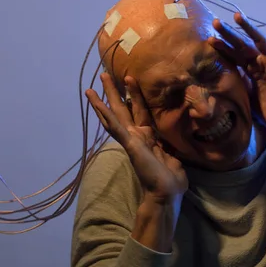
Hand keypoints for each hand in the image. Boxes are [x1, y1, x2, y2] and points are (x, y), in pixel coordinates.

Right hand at [86, 74, 187, 203]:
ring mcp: (131, 140)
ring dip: (103, 101)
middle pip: (123, 109)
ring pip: (114, 116)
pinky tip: (97, 104)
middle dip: (115, 92)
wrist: (167, 192)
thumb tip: (173, 141)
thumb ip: (167, 146)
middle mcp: (136, 136)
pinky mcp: (130, 144)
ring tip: (92, 88)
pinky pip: (116, 127)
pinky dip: (105, 115)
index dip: (135, 95)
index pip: (139, 111)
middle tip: (105, 74)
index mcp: (146, 137)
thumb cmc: (172, 178)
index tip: (131, 79)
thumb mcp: (172, 155)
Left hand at [209, 14, 265, 136]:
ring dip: (248, 29)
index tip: (208, 40)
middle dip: (228, 34)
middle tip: (215, 22)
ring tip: (236, 16)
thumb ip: (239, 91)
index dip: (222, 48)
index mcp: (252, 72)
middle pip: (242, 46)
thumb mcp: (249, 101)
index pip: (234, 57)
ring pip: (258, 42)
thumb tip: (219, 90)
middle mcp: (261, 64)